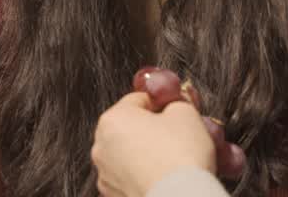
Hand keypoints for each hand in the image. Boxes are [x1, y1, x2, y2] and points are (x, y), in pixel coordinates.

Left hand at [92, 91, 215, 196]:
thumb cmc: (180, 158)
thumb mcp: (185, 114)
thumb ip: (176, 102)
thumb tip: (175, 106)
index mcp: (112, 119)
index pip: (139, 100)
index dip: (162, 104)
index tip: (176, 112)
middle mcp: (101, 146)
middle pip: (131, 128)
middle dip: (152, 130)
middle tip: (177, 137)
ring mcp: (105, 175)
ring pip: (129, 155)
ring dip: (147, 154)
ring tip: (172, 161)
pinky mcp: (114, 196)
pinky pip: (130, 178)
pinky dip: (144, 176)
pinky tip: (163, 178)